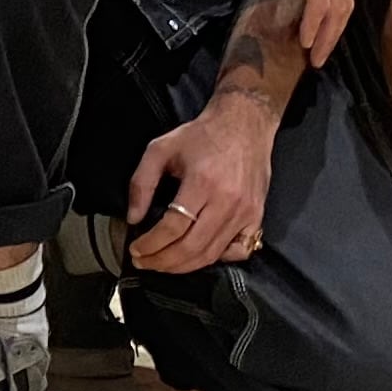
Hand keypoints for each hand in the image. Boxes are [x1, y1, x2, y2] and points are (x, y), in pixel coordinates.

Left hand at [127, 92, 277, 272]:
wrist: (244, 125)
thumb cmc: (202, 136)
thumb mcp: (160, 149)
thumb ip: (142, 183)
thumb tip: (134, 217)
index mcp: (202, 183)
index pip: (173, 227)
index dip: (151, 244)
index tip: (135, 249)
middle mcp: (227, 202)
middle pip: (192, 247)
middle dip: (163, 261)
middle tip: (144, 262)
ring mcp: (246, 213)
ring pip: (213, 254)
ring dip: (184, 266)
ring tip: (163, 264)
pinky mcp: (257, 217)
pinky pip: (239, 250)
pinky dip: (218, 260)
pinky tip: (199, 256)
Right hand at [254, 0, 356, 64]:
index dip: (336, 14)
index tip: (323, 32)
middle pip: (345, 5)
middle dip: (334, 34)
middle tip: (320, 55)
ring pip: (336, 11)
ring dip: (325, 37)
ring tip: (314, 57)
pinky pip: (319, 6)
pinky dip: (313, 26)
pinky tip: (304, 40)